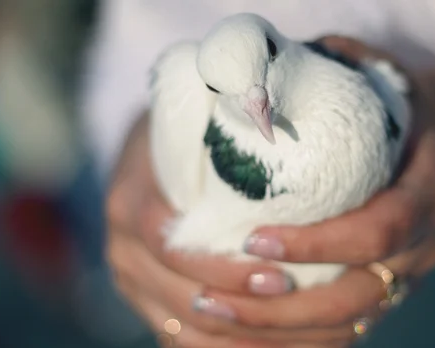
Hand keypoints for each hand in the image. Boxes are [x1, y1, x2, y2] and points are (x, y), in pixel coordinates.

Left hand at [107, 37, 434, 346]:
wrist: (434, 137)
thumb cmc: (395, 102)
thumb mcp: (375, 72)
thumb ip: (334, 64)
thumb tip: (262, 76)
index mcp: (424, 195)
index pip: (376, 233)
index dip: (318, 244)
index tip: (253, 238)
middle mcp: (421, 247)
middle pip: (357, 296)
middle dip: (282, 304)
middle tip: (216, 295)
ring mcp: (404, 276)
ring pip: (345, 324)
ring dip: (276, 328)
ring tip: (213, 312)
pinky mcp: (382, 290)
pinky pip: (340, 329)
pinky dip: (291, 338)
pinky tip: (240, 329)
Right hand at [107, 113, 359, 346]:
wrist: (148, 159)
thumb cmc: (183, 137)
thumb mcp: (195, 121)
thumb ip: (231, 125)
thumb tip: (310, 103)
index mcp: (130, 203)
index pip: (172, 247)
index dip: (224, 267)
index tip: (279, 273)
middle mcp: (123, 250)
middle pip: (183, 301)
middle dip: (245, 313)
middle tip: (301, 309)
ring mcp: (133, 284)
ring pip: (188, 334)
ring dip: (246, 340)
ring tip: (300, 336)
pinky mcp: (148, 305)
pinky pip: (187, 344)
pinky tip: (275, 346)